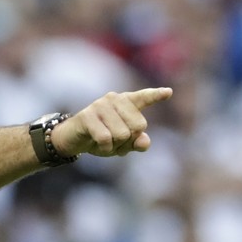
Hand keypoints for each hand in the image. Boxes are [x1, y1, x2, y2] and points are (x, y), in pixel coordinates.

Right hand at [52, 87, 172, 157]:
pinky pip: (106, 138)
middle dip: (129, 141)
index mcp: (126, 103)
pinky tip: (99, 146)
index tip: (168, 92)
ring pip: (122, 134)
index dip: (156, 95)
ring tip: (105, 143)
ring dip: (115, 146)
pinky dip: (105, 148)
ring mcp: (101, 105)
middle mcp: (115, 99)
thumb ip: (137, 142)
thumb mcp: (122, 143)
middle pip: (139, 126)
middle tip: (115, 142)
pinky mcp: (88, 115)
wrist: (73, 140)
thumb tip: (144, 141)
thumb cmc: (101, 138)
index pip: (144, 98)